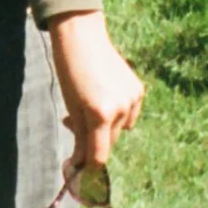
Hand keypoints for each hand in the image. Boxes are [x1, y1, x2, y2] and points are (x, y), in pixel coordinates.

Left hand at [46, 10, 143, 170]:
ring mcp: (133, 99)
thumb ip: (80, 136)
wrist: (82, 37)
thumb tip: (82, 162)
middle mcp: (121, 109)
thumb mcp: (70, 106)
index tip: (78, 170)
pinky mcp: (138, 90)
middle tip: (73, 125)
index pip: (99, 155)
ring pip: (120, 129)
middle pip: (109, 142)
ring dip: (105, 126)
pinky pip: (129, 114)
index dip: (88, 166)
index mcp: (100, 114)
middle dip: (93, 141)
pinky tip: (104, 96)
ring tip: (88, 106)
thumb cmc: (69, 71)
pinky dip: (117, 113)